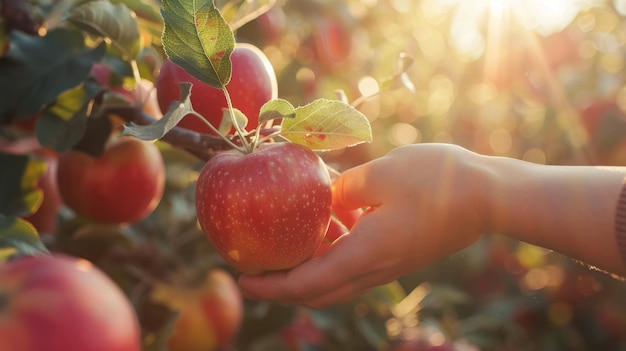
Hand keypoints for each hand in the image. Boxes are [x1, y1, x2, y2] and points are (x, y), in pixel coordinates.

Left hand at [238, 143, 488, 307]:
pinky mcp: (398, 257)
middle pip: (317, 293)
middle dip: (281, 287)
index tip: (241, 279)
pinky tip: (325, 229)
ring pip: (335, 283)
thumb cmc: (438, 179)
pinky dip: (329, 258)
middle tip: (254, 269)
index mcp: (366, 253)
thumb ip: (343, 189)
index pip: (306, 283)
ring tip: (283, 248)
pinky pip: (353, 268)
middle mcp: (375, 269)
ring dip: (305, 274)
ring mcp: (388, 267)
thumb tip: (322, 199)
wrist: (489, 197)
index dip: (270, 286)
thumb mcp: (382, 173)